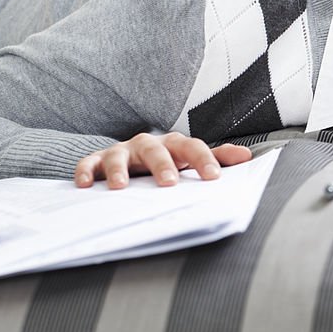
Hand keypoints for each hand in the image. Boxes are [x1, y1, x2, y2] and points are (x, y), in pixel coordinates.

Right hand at [74, 132, 251, 188]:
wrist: (130, 158)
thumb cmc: (167, 162)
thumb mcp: (190, 160)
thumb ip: (217, 158)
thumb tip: (248, 157)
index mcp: (173, 145)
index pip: (191, 148)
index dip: (203, 160)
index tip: (213, 178)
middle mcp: (148, 145)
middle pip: (156, 149)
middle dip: (163, 165)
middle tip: (169, 183)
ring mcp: (122, 152)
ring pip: (119, 155)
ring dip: (119, 170)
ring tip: (119, 187)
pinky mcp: (97, 160)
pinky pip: (89, 163)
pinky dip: (85, 171)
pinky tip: (84, 184)